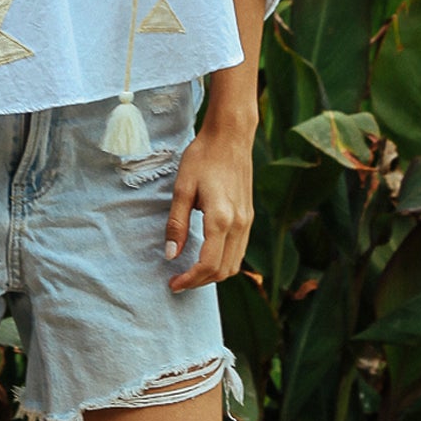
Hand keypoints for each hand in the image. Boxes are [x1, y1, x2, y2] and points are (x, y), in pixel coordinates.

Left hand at [164, 118, 253, 292]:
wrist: (230, 137)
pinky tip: (207, 257)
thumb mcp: (182, 189)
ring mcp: (247, 221)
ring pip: (235, 264)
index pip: (208, 264)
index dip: (190, 280)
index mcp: (221, 218)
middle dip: (200, 282)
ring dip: (213, 274)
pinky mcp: (249, 217)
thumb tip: (171, 255)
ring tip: (190, 273)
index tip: (173, 283)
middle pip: (224, 270)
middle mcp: (239, 224)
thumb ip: (177, 224)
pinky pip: (239, 251)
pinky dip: (224, 262)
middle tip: (178, 281)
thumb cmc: (203, 158)